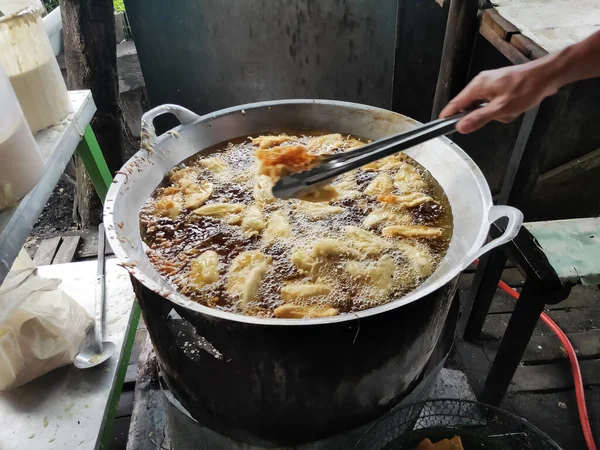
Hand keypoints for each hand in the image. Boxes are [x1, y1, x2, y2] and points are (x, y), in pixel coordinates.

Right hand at [440, 62, 558, 133]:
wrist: (548, 75)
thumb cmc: (525, 90)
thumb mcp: (501, 108)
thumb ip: (479, 118)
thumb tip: (459, 128)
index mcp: (477, 86)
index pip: (455, 103)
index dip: (448, 116)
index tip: (441, 127)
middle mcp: (481, 83)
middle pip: (471, 107)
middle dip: (483, 116)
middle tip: (499, 116)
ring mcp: (492, 84)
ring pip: (485, 107)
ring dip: (497, 113)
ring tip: (511, 110)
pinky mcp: (502, 86)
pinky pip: (495, 103)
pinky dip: (504, 109)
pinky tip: (516, 107)